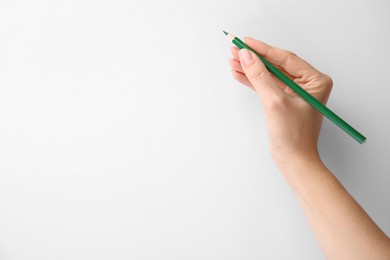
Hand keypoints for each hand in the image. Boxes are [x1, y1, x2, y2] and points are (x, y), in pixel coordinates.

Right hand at [229, 37, 332, 166]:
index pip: (285, 59)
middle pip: (276, 65)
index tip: (246, 42)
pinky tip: (240, 74)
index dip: (263, 49)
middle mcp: (307, 84)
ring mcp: (295, 93)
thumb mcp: (275, 102)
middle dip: (254, 59)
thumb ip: (260, 76)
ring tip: (233, 61)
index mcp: (315, 81)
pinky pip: (267, 85)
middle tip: (236, 50)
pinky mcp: (284, 101)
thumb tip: (247, 56)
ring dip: (251, 69)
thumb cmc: (293, 136)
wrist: (293, 160)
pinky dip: (253, 80)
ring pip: (270, 74)